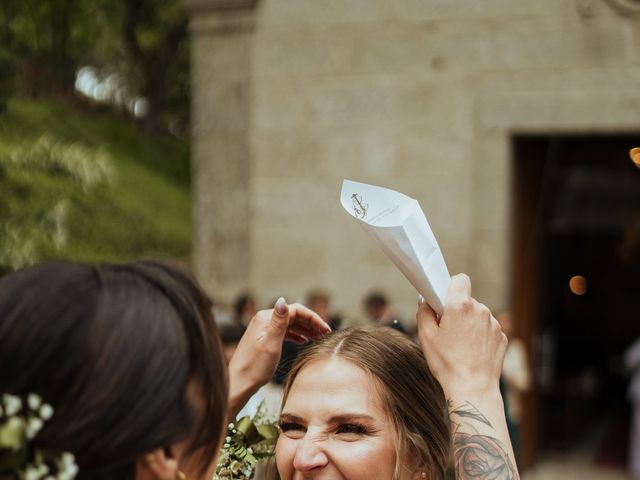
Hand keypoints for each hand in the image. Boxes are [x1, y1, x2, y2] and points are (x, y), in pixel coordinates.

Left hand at [227, 298, 330, 417]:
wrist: (238, 384)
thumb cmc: (254, 367)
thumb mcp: (270, 344)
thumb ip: (279, 322)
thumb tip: (282, 299)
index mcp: (266, 318)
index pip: (295, 310)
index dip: (312, 318)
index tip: (325, 329)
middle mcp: (264, 320)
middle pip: (293, 315)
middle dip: (311, 323)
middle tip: (325, 334)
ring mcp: (263, 329)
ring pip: (289, 324)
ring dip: (305, 329)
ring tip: (318, 337)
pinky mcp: (263, 339)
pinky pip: (284, 332)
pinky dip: (296, 335)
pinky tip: (304, 341)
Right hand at [416, 274, 506, 397]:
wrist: (472, 388)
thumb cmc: (447, 363)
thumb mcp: (425, 336)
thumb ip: (423, 312)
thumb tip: (426, 301)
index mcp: (461, 306)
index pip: (459, 280)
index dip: (450, 287)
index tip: (443, 300)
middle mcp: (481, 310)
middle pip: (467, 300)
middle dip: (457, 310)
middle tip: (446, 329)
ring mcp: (494, 324)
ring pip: (477, 315)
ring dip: (469, 323)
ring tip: (460, 344)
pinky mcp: (502, 337)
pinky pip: (487, 329)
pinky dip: (479, 335)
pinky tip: (472, 351)